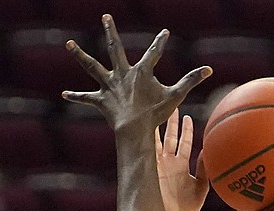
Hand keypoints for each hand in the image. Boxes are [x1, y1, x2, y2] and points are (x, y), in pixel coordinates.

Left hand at [62, 14, 210, 133]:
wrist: (135, 131)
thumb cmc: (155, 115)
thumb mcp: (175, 96)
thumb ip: (191, 81)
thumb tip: (209, 70)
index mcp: (141, 71)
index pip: (154, 51)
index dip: (160, 41)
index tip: (164, 32)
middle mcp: (122, 74)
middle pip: (114, 48)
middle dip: (110, 31)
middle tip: (105, 16)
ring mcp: (110, 86)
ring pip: (92, 66)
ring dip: (80, 54)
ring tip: (68, 44)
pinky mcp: (101, 100)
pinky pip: (86, 98)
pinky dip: (75, 97)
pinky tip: (64, 94)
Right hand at [155, 108, 208, 210]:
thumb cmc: (187, 209)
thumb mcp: (200, 187)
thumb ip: (204, 168)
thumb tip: (207, 150)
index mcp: (179, 166)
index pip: (182, 142)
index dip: (184, 129)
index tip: (186, 115)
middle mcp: (167, 164)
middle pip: (167, 137)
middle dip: (168, 120)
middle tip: (170, 102)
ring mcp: (156, 165)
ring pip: (156, 139)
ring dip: (157, 124)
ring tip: (156, 107)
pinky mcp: (148, 169)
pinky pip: (148, 149)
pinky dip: (147, 137)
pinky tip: (147, 124)